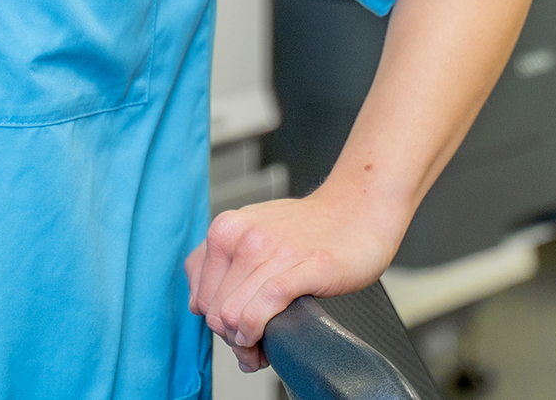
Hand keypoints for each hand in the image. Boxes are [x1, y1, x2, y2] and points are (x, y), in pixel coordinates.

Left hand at [185, 191, 402, 372]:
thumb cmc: (307, 227)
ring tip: (261, 345)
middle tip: (251, 344)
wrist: (357, 211)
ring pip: (234, 315)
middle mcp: (244, 236)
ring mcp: (274, 250)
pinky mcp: (305, 266)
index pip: (200, 295)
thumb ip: (219, 263)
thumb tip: (197, 305)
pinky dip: (258, 332)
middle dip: (231, 337)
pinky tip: (267, 337)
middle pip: (215, 311)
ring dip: (246, 341)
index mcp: (226, 229)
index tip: (235, 331)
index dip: (216, 323)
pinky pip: (263, 308)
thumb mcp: (251, 232)